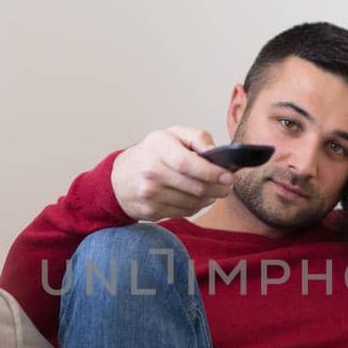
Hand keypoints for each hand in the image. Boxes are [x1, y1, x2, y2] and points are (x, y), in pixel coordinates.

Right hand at [111, 127, 236, 220]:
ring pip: (193, 202)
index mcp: (158, 147)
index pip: (188, 163)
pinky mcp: (151, 211)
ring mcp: (150, 193)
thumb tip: (215, 152)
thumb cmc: (151, 154)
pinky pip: (184, 212)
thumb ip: (196, 137)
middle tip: (227, 186)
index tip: (228, 177)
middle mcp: (151, 171)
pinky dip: (196, 207)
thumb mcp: (171, 135)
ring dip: (209, 199)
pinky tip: (197, 198)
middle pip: (194, 187)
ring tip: (212, 191)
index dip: (212, 172)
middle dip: (217, 188)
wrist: (119, 178)